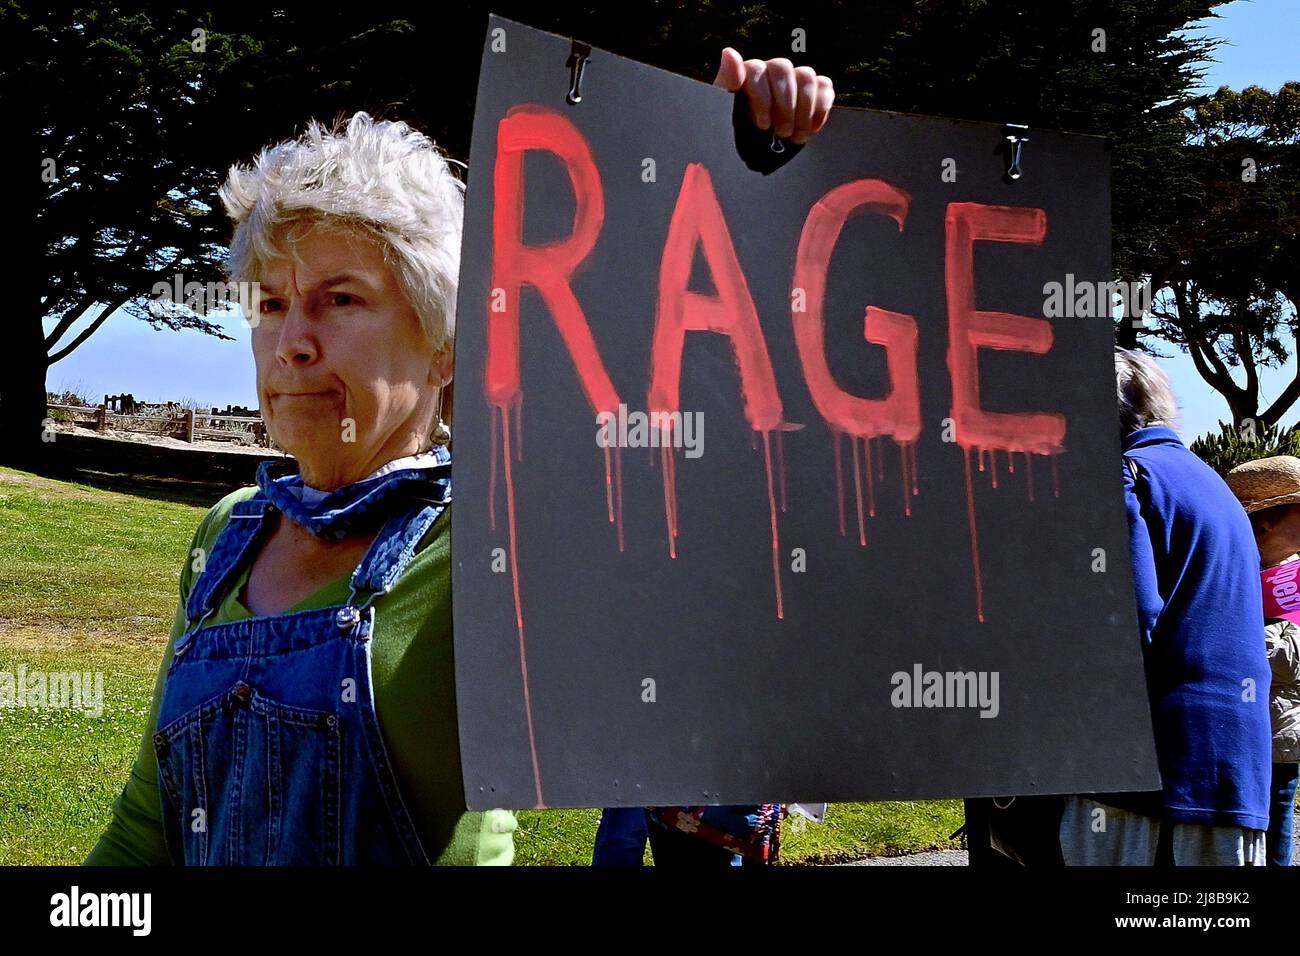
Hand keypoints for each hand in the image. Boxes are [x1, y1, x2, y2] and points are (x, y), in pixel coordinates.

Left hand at [713, 48, 833, 144]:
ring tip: (795, 136)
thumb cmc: (737, 129)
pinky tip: (811, 130)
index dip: (762, 98)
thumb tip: (729, 53)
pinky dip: (821, 109)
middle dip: (784, 106)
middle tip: (781, 133)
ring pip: (806, 76)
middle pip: (783, 68)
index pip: (757, 69)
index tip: (762, 125)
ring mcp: (795, 78)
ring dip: (804, 109)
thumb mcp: (725, 110)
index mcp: (748, 74)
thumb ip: (726, 82)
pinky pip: (825, 87)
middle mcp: (772, 71)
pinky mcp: (816, 89)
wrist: (757, 150)